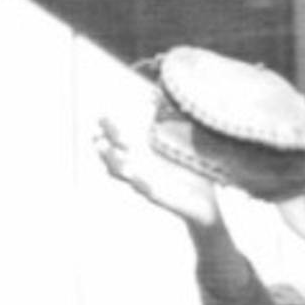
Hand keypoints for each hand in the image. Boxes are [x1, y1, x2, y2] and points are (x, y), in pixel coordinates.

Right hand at [95, 116, 220, 228]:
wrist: (207, 210)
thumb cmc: (194, 176)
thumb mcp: (183, 147)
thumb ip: (171, 123)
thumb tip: (157, 95)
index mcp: (147, 161)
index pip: (122, 145)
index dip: (110, 133)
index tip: (99, 120)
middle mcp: (145, 174)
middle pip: (119, 161)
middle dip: (107, 150)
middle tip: (97, 138)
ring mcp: (154, 189)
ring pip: (130, 178)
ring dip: (118, 167)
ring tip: (110, 154)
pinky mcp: (169, 202)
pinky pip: (153, 194)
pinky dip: (143, 186)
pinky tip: (135, 179)